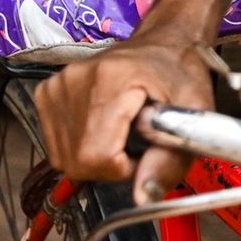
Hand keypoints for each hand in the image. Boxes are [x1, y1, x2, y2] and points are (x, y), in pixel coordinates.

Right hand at [34, 23, 214, 203]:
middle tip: (136, 143)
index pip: (96, 156)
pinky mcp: (47, 93)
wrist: (163, 43)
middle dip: (111, 166)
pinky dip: (80, 147)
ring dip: (95, 158)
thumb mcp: (193, 113)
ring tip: (121, 133)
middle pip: (79, 161)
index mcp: (111, 80)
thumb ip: (171, 158)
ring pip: (65, 158)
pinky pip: (57, 145)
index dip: (123, 169)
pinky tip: (102, 127)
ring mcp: (57, 87)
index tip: (143, 152)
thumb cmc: (179, 71)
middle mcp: (76, 80)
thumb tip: (144, 197)